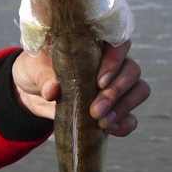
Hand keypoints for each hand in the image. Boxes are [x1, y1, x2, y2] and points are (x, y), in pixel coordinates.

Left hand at [12, 40, 149, 135]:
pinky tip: (109, 129)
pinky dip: (124, 123)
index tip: (99, 81)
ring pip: (139, 90)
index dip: (115, 61)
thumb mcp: (34, 68)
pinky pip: (132, 116)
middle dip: (116, 91)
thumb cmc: (36, 70)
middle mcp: (112, 62)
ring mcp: (117, 86)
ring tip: (101, 121)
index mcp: (95, 43)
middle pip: (132, 70)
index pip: (119, 43)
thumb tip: (53, 89)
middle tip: (95, 109)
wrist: (31, 93)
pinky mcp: (114, 109)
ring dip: (123, 107)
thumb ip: (44, 75)